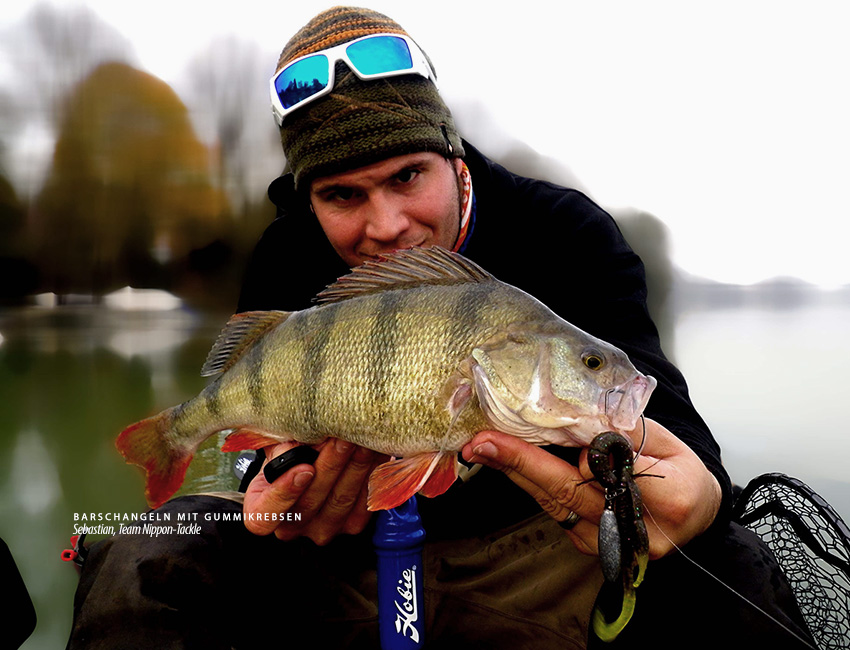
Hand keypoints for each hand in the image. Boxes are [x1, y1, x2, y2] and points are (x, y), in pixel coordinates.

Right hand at [243, 438, 386, 544]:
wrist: (315, 455)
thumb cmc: (292, 449)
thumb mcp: (278, 443)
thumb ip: (282, 447)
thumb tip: (295, 446)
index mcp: (261, 509)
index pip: (264, 515)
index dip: (284, 493)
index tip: (304, 467)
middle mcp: (291, 526)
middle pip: (310, 503)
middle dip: (330, 466)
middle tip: (342, 439)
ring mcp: (322, 529)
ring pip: (340, 501)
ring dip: (354, 468)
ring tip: (362, 441)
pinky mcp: (351, 525)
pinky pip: (363, 503)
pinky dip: (369, 476)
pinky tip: (374, 454)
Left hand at [460, 419, 721, 558]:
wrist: (693, 515)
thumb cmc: (681, 472)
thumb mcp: (668, 442)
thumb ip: (626, 433)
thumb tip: (580, 423)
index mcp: (668, 501)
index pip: (613, 475)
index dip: (580, 455)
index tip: (546, 433)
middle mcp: (634, 532)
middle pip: (570, 493)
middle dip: (522, 463)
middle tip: (484, 442)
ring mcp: (608, 544)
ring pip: (555, 504)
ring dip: (515, 473)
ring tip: (481, 447)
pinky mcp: (588, 544)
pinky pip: (555, 509)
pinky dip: (531, 483)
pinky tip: (506, 461)